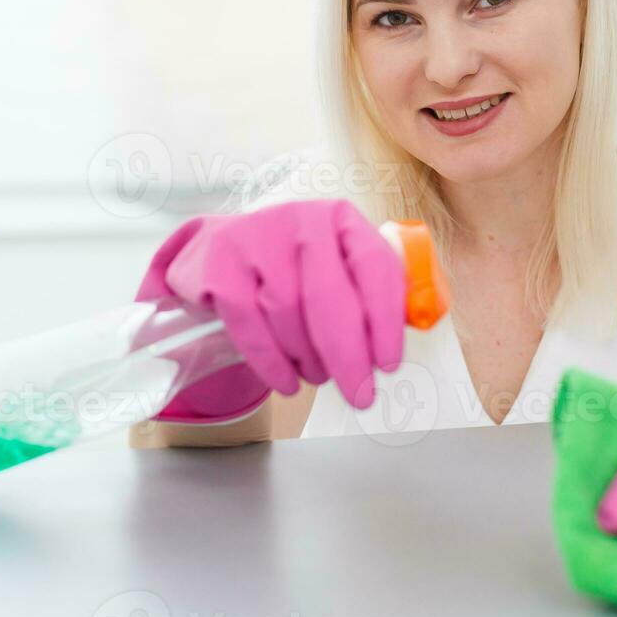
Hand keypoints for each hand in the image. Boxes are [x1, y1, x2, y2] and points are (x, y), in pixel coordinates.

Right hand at [135, 199, 405, 418]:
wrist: (217, 253)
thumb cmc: (292, 272)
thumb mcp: (336, 269)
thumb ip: (372, 297)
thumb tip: (399, 342)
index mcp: (343, 220)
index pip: (375, 267)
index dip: (386, 321)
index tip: (389, 366)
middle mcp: (300, 220)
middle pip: (330, 296)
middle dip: (349, 356)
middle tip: (360, 396)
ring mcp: (255, 238)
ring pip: (288, 313)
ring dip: (307, 359)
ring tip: (316, 376)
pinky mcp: (219, 264)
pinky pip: (249, 323)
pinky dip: (270, 362)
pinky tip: (286, 382)